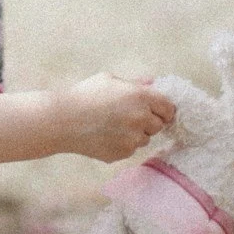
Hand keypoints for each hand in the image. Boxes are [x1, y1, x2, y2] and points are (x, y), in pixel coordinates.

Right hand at [53, 75, 175, 164]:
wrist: (64, 120)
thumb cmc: (85, 95)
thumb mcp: (110, 80)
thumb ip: (135, 83)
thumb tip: (153, 83)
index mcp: (140, 97)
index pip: (168, 108)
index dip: (164, 108)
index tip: (157, 109)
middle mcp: (141, 119)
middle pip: (159, 125)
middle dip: (149, 121)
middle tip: (130, 116)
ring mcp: (132, 139)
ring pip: (145, 138)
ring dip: (136, 133)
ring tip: (114, 125)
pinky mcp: (123, 154)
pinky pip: (131, 149)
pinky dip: (124, 144)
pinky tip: (107, 135)